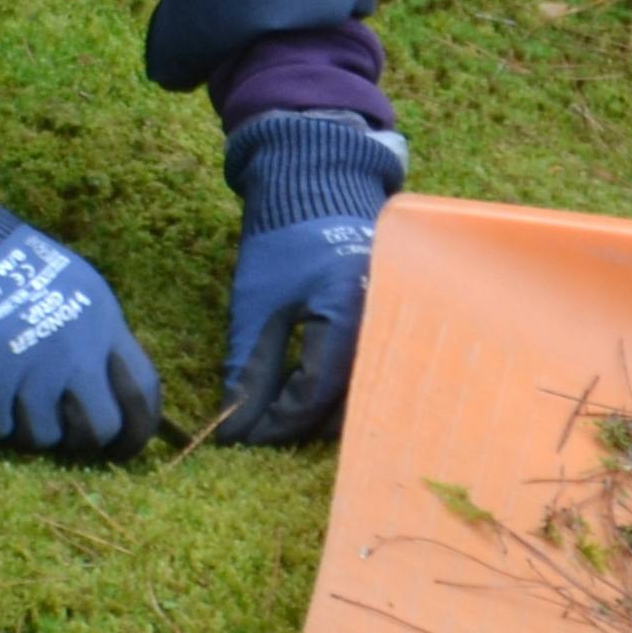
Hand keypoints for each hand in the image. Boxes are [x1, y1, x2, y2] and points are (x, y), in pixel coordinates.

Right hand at [0, 145, 161, 457]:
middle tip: (57, 428)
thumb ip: (94, 337)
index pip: (142, 393)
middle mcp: (72, 351)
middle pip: (98, 429)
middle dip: (79, 438)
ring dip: (23, 425)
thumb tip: (112, 395)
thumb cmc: (2, 263)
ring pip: (43, 438)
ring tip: (2, 388)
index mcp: (100, 320)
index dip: (137, 430)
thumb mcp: (69, 284)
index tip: (122, 446)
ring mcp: (28, 374)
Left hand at [218, 214, 374, 444]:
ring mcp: (395, 326)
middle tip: (260, 431)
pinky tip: (309, 397)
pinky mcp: (394, 329)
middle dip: (302, 426)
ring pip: (364, 396)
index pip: (316, 390)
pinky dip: (340, 393)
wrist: (317, 195)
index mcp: (347, 312)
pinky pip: (372, 376)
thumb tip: (236, 430)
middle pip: (349, 404)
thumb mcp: (255, 308)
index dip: (277, 422)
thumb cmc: (282, 245)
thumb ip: (250, 371)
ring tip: (280, 415)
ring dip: (323, 415)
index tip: (241, 436)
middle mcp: (383, 324)